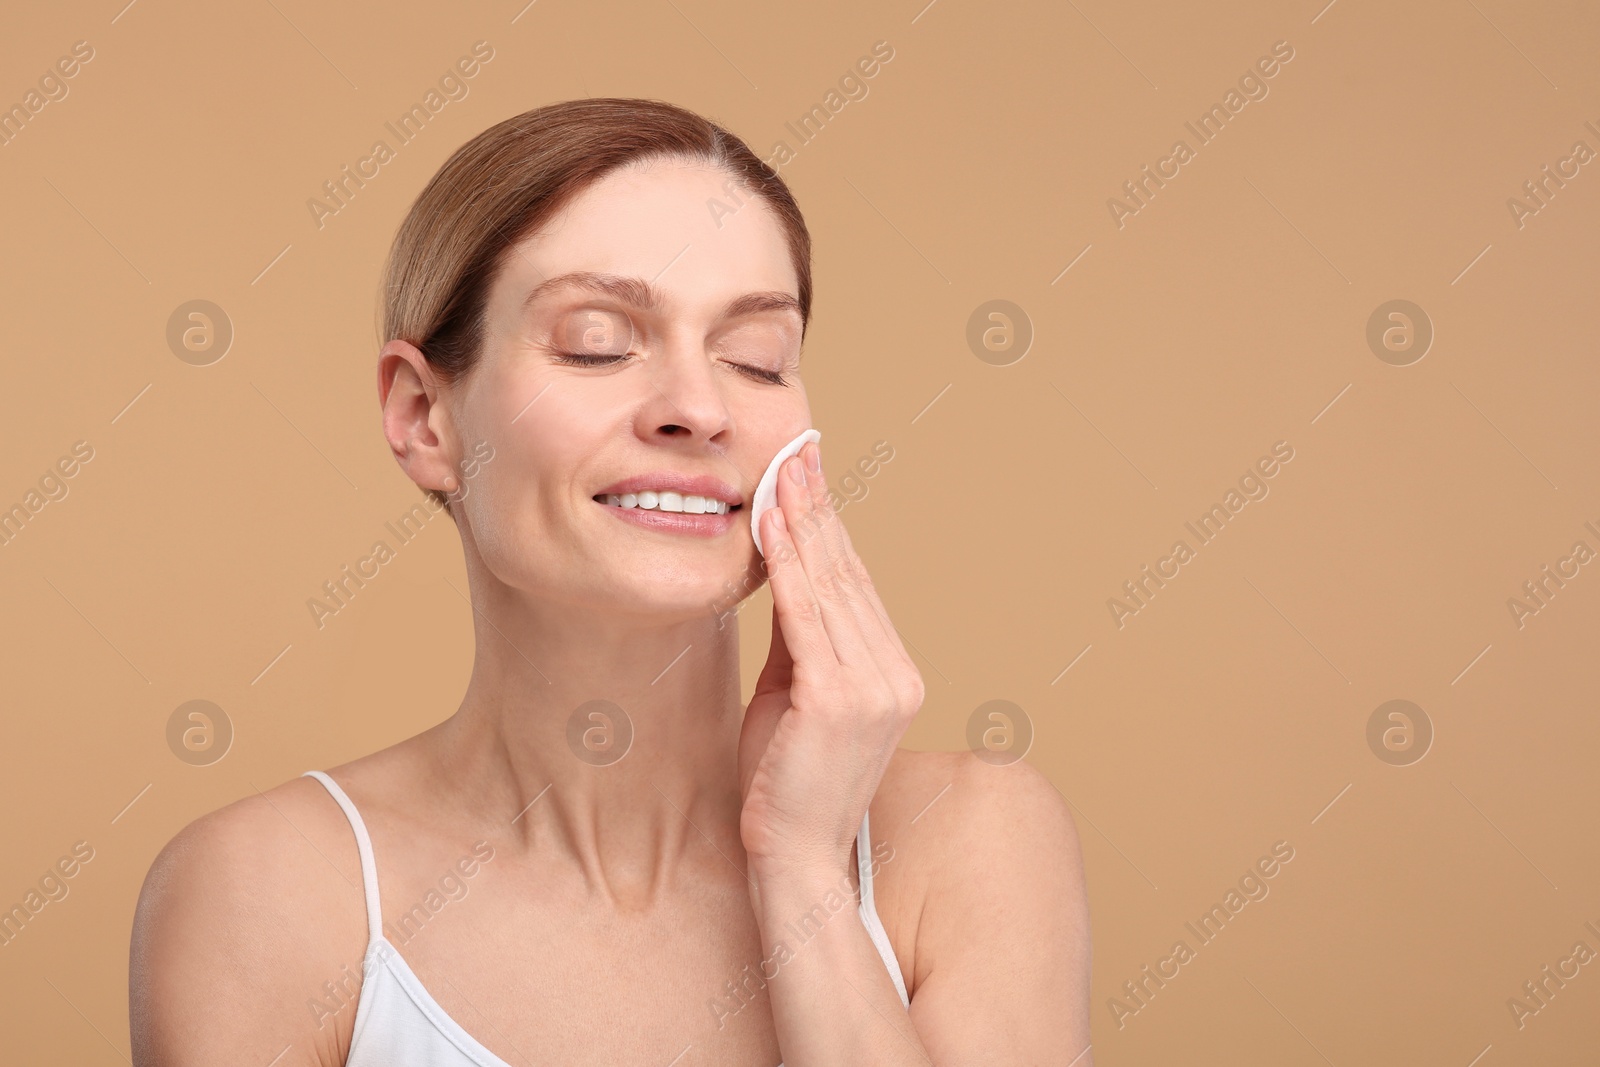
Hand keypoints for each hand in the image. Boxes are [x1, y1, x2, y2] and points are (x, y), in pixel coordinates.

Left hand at [737, 441, 924, 879]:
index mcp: (892, 672)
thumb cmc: (784, 782)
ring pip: (829, 584)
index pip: (856, 582)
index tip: (810, 473)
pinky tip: (771, 522)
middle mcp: (895, 673)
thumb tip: (781, 574)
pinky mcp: (841, 699)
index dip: (830, 524)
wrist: (793, 855)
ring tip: (782, 468)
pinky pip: (806, 615)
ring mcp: (874, 686)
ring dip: (802, 520)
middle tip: (799, 447)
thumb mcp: (794, 694)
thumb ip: (798, 639)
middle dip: (818, 506)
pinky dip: (787, 563)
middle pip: (848, 573)